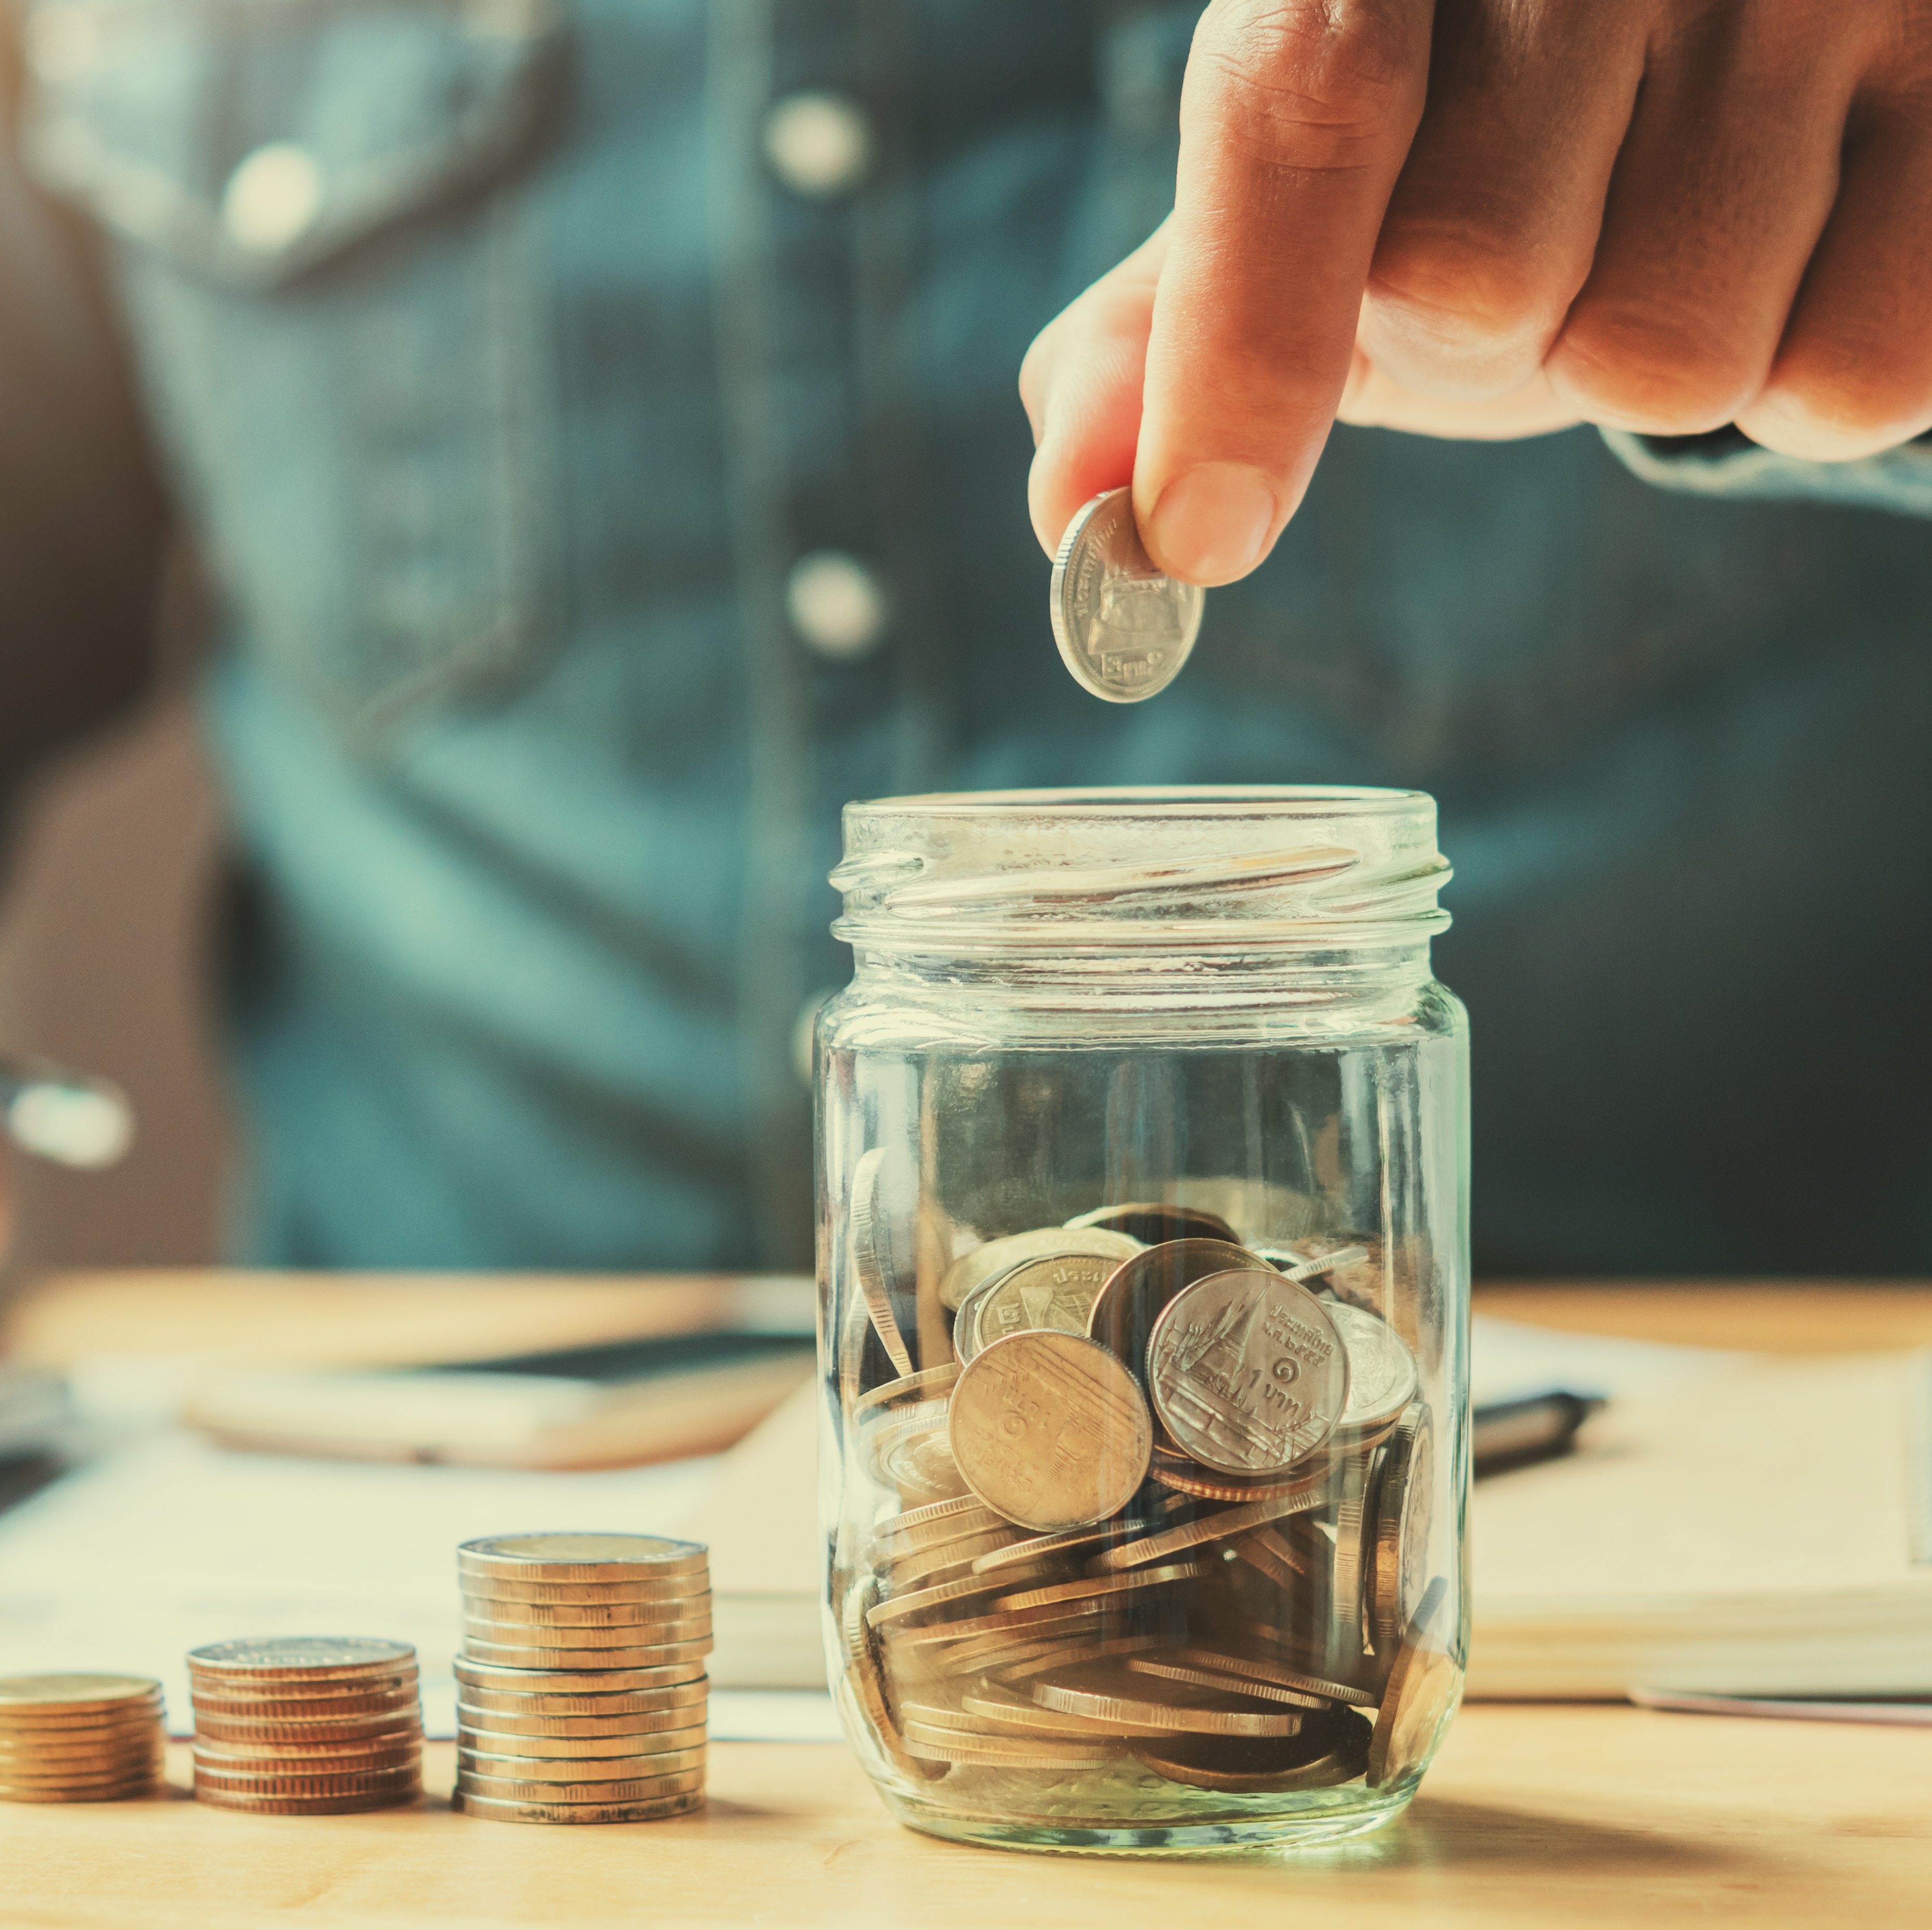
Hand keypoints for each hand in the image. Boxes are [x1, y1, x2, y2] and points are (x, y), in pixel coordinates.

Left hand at [1023, 0, 1931, 583]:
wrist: (1756, 23)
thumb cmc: (1503, 125)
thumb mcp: (1322, 199)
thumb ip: (1175, 333)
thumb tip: (1074, 512)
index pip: (1296, 115)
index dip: (1241, 348)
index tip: (1195, 537)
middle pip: (1482, 288)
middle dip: (1496, 327)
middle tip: (1559, 217)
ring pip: (1668, 356)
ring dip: (1651, 346)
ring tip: (1696, 208)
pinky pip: (1850, 375)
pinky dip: (1808, 363)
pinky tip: (1812, 230)